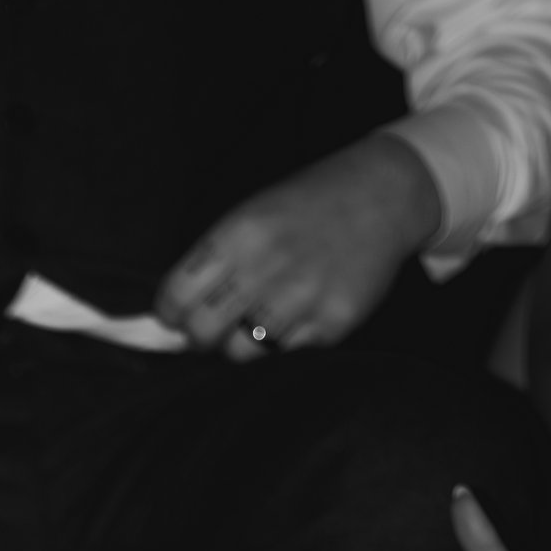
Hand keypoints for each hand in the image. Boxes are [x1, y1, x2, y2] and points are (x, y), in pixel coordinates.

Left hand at [157, 133, 440, 356]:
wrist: (382, 195)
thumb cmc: (306, 208)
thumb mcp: (252, 215)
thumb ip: (213, 262)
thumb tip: (172, 318)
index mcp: (239, 233)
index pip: (177, 295)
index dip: (169, 315)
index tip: (175, 317)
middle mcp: (267, 266)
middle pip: (203, 333)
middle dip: (200, 337)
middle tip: (212, 328)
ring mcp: (302, 297)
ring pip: (241, 353)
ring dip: (241, 344)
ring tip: (256, 320)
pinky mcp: (332, 322)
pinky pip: (286, 355)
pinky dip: (282, 344)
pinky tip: (295, 317)